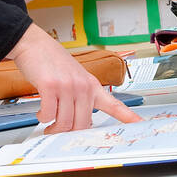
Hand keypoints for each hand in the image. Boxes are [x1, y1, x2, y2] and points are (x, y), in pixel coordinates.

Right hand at [8, 25, 141, 132]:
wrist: (34, 44)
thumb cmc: (53, 62)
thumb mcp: (76, 77)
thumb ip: (82, 97)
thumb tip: (81, 122)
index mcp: (92, 86)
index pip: (114, 104)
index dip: (128, 117)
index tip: (141, 125)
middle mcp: (83, 86)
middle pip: (82, 124)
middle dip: (68, 132)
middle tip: (57, 130)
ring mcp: (67, 86)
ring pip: (64, 122)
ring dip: (53, 127)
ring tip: (48, 122)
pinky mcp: (50, 86)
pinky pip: (48, 114)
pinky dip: (43, 117)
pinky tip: (41, 112)